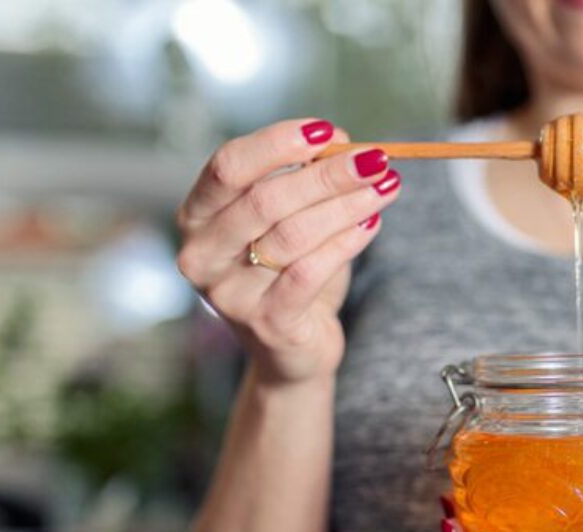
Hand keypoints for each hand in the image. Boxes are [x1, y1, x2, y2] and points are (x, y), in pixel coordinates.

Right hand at [175, 118, 401, 384]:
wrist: (291, 350)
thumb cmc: (287, 273)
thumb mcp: (289, 220)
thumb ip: (303, 180)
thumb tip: (339, 143)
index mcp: (197, 216)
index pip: (228, 166)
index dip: (277, 142)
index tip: (328, 130)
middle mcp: (202, 255)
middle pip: (265, 199)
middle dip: (327, 175)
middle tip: (376, 159)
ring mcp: (230, 294)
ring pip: (293, 235)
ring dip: (346, 206)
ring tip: (386, 187)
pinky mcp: (267, 324)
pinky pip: (310, 273)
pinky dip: (346, 244)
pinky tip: (372, 225)